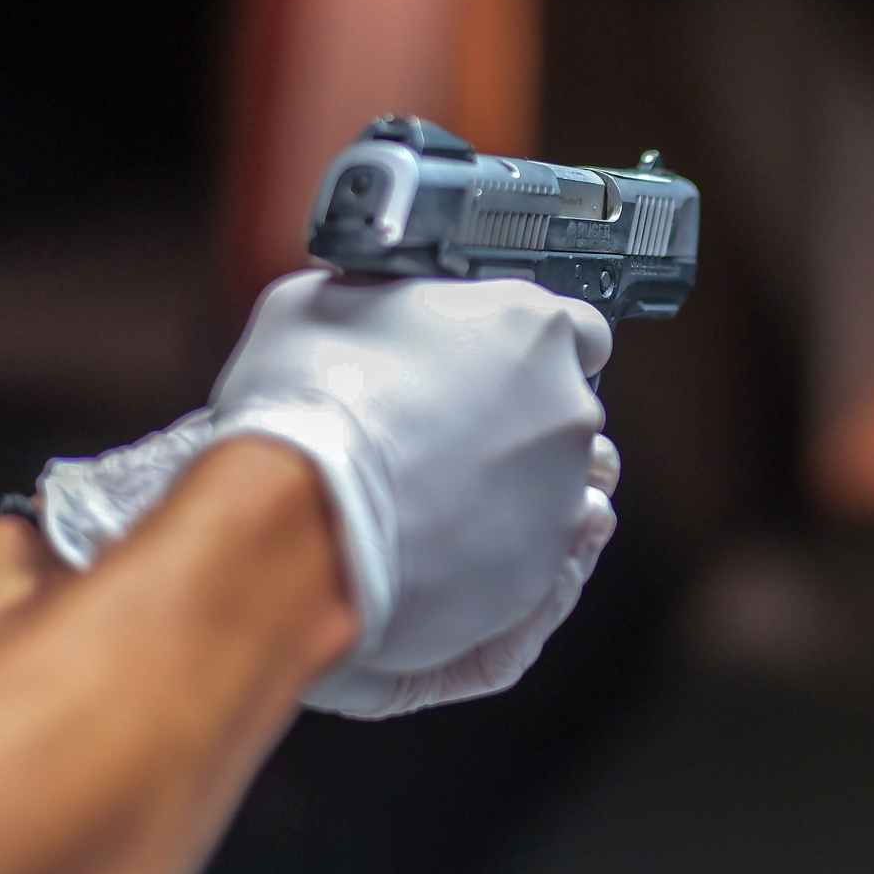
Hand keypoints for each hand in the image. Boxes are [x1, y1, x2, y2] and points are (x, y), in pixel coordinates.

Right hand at [38, 270, 616, 715]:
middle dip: (516, 420)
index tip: (495, 365)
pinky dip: (494, 548)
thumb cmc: (307, 405)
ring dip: (510, 488)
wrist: (297, 520)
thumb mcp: (326, 302)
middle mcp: (567, 410)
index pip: (576, 331)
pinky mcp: (539, 572)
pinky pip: (533, 554)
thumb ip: (388, 303)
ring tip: (438, 495)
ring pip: (554, 488)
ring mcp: (560, 496)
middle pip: (563, 411)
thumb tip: (378, 309)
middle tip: (446, 433)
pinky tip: (437, 540)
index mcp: (534, 326)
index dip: (526, 350)